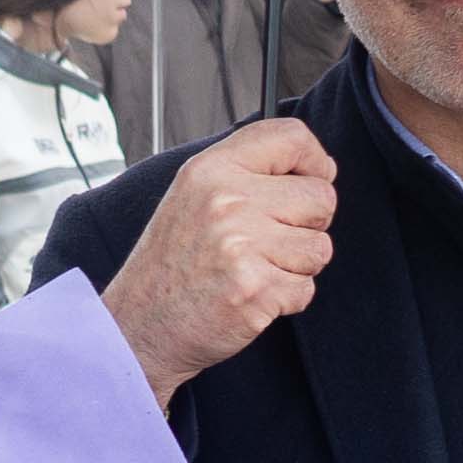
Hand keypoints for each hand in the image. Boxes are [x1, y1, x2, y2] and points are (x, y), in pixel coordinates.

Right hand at [96, 116, 339, 405]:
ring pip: (320, 247)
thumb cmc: (172, 263)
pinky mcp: (255, 289)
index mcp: (212, 169)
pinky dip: (286, 299)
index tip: (309, 180)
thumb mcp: (193, 195)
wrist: (140, 325)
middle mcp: (226, 201)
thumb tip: (318, 169)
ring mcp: (241, 246)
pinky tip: (251, 296)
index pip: (292, 136)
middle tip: (267, 241)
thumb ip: (247, 173)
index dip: (314, 161)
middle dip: (308, 224)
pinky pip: (306, 288)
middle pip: (321, 196)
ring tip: (254, 270)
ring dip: (296, 266)